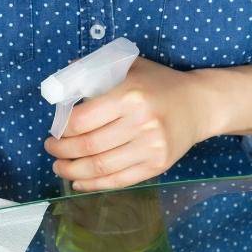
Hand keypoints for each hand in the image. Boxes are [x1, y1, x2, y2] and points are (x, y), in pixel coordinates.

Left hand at [44, 57, 251, 190]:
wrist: (199, 104)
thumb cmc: (158, 84)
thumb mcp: (129, 67)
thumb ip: (94, 72)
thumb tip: (60, 85)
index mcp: (129, 95)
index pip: (82, 120)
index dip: (61, 129)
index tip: (54, 130)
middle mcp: (141, 122)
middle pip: (88, 146)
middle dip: (62, 151)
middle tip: (51, 148)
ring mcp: (151, 147)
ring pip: (100, 167)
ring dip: (72, 170)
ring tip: (59, 166)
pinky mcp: (157, 165)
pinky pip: (119, 180)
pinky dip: (94, 184)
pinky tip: (78, 181)